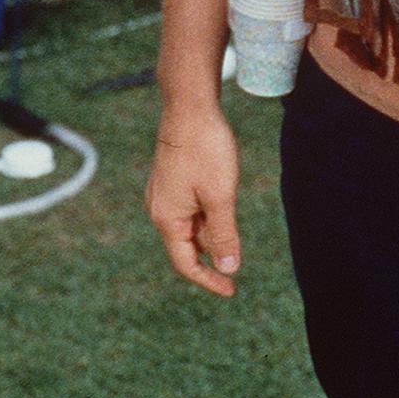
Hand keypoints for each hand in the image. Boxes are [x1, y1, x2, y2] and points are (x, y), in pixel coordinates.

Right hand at [146, 108, 241, 298]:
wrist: (190, 107)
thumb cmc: (205, 150)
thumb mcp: (220, 197)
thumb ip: (224, 235)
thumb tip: (229, 268)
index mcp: (166, 219)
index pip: (185, 263)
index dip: (208, 280)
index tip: (232, 290)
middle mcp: (160, 210)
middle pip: (189, 246)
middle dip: (214, 253)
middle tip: (238, 253)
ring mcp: (164, 195)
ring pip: (192, 227)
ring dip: (213, 231)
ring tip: (231, 213)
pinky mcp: (173, 182)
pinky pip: (191, 210)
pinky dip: (209, 215)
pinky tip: (225, 199)